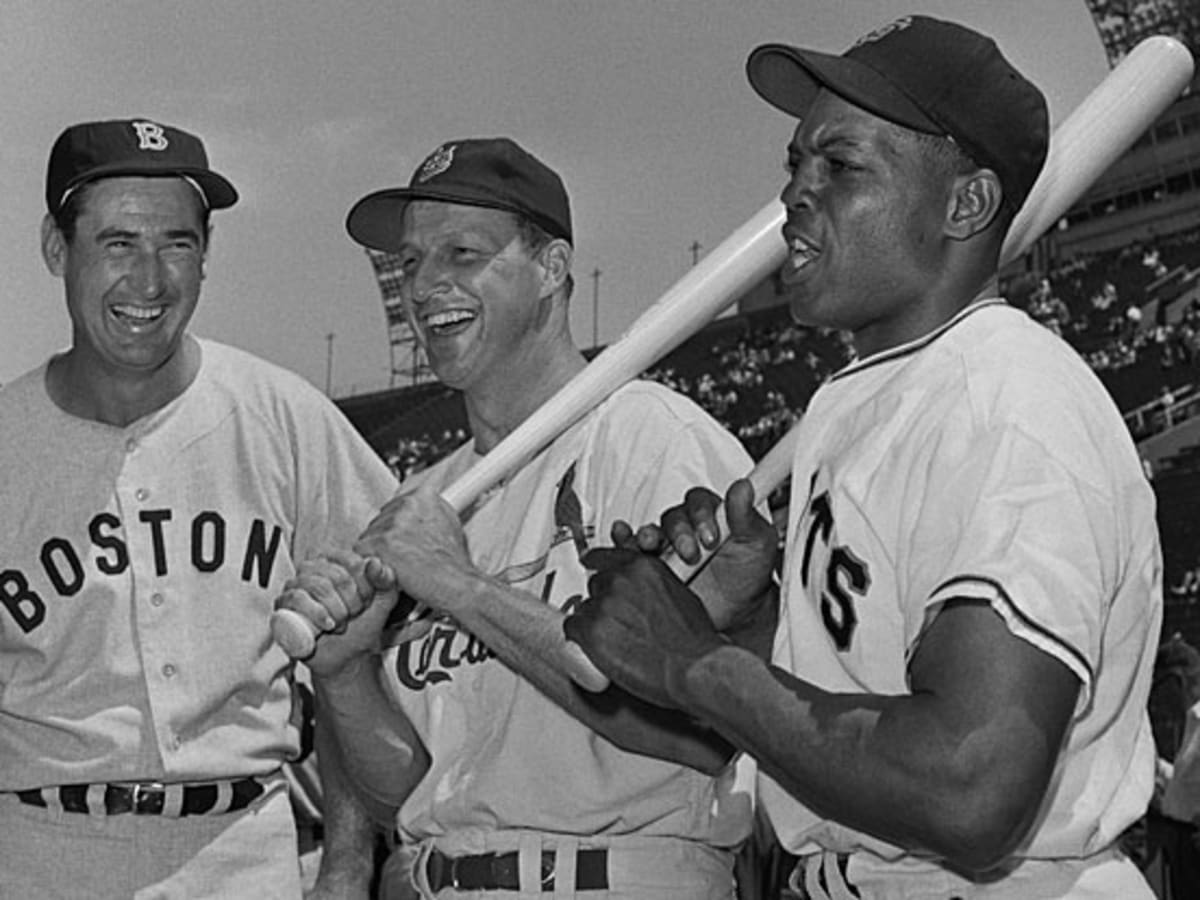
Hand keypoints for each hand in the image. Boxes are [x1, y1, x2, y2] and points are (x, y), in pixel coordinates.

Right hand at [275, 549, 398, 676]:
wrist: (346, 655)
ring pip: (318, 586)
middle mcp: (315, 566)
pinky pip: (296, 598)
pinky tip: (328, 624)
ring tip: (342, 623)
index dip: (364, 586)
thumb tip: (374, 563)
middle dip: (352, 602)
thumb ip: (387, 580)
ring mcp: (297, 583)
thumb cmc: (363, 625)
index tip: (366, 602)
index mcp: (338, 560)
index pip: (353, 561)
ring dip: (337, 610)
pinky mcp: (284, 602)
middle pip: (337, 575)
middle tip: (354, 615)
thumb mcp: (383, 602)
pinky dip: (316, 611)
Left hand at [353, 484, 475, 616]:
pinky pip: (361, 550)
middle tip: (405, 553)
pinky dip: (371, 562)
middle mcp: (407, 505)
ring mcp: (394, 523)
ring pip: (368, 534)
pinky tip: (390, 568)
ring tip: (401, 562)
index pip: (393, 504)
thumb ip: (431, 508)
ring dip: (378, 551)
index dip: (396, 525)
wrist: (455, 582)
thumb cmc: (453, 560)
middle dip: (386, 537)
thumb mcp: (449, 522)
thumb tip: (422, 501)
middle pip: (379, 519)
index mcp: (423, 497)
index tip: (403, 536)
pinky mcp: (382, 543)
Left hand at [565, 550, 723, 710]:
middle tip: (617, 625)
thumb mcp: (680, 596)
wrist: (694, 668)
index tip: (590, 568)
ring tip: (615, 643)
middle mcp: (620, 579)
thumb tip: (642, 594)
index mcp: (643, 567)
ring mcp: (604, 603)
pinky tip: (596, 650)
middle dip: (602, 603)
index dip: (597, 566)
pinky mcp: (591, 630)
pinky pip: (571, 628)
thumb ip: (654, 587)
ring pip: (583, 608)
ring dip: (593, 624)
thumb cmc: (694, 641)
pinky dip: (579, 640)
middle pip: (594, 585)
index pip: (604, 557)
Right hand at [599, 480, 777, 631]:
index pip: (698, 500)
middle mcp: (687, 528)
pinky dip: (623, 541)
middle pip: (672, 517)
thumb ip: (747, 516)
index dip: (700, 514)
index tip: (711, 535)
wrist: (738, 614)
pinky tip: (623, 537)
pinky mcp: (653, 567)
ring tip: (651, 545)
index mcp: (712, 516)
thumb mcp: (758, 544)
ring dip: (648, 536)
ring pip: (650, 532)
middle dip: (679, 533)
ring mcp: (668, 547)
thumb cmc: (749, 576)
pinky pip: (632, 549)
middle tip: (692, 553)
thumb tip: (743, 488)